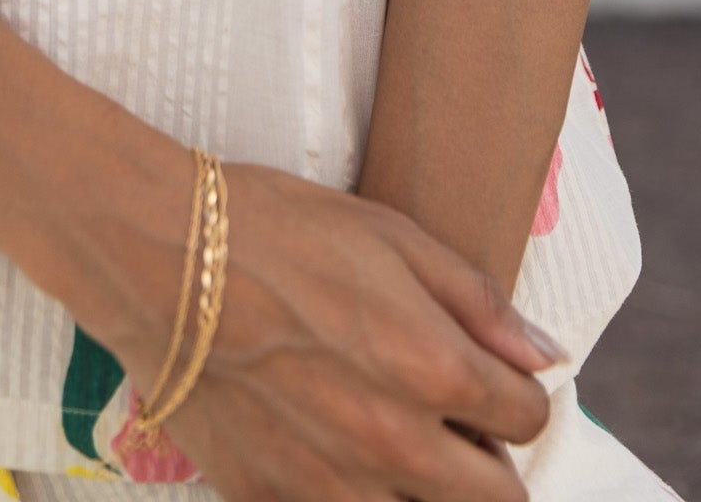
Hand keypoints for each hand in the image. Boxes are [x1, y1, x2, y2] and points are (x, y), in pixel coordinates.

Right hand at [107, 160, 554, 501]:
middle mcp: (393, 446)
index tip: (493, 378)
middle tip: (456, 422)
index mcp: (432, 370)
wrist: (157, 255)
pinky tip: (329, 450)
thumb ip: (477, 301)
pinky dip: (350, 496)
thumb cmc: (274, 227)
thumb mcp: (389, 233)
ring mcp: (329, 487)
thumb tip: (544, 357)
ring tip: (394, 439)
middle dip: (489, 461)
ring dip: (425, 489)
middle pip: (496, 501)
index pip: (527, 421)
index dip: (517, 395)